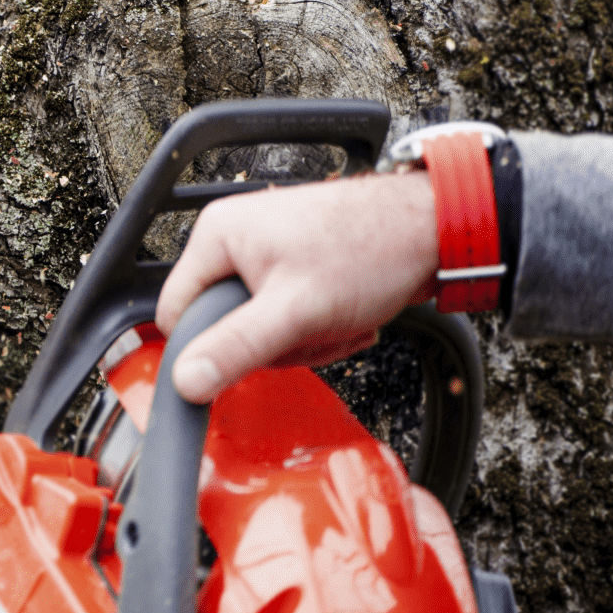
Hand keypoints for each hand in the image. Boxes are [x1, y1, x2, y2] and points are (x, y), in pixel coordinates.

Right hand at [156, 171, 438, 401]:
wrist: (435, 230)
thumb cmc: (372, 249)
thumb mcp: (295, 311)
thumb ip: (236, 347)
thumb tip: (185, 381)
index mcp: (217, 236)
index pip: (177, 312)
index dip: (211, 345)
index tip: (253, 353)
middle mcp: (235, 239)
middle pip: (224, 324)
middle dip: (274, 342)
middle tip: (310, 329)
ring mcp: (266, 253)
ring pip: (259, 327)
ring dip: (303, 338)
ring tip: (336, 319)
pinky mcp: (294, 267)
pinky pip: (286, 318)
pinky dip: (319, 327)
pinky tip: (346, 315)